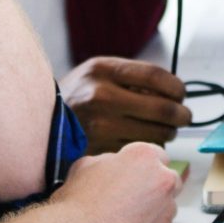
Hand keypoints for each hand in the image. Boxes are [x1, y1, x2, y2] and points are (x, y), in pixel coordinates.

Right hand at [49, 142, 180, 222]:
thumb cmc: (78, 203)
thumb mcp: (86, 164)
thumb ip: (109, 161)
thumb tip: (114, 165)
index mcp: (144, 157)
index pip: (158, 155)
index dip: (144, 166)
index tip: (137, 174)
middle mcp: (162, 180)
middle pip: (168, 179)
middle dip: (154, 186)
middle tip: (131, 197)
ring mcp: (165, 209)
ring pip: (166, 206)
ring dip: (152, 209)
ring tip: (125, 218)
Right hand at [61, 56, 191, 153]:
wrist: (40, 122)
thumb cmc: (78, 96)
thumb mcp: (98, 73)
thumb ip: (132, 77)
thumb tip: (174, 92)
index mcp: (102, 70)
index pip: (156, 76)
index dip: (177, 87)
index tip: (181, 94)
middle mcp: (100, 96)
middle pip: (162, 108)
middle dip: (181, 115)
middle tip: (183, 117)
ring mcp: (99, 126)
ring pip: (156, 134)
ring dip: (168, 133)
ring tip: (164, 130)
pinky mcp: (100, 150)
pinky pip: (140, 152)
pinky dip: (149, 149)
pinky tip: (143, 143)